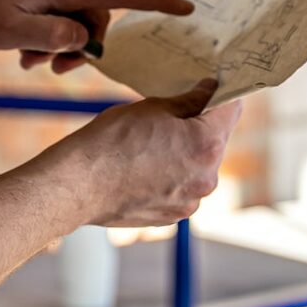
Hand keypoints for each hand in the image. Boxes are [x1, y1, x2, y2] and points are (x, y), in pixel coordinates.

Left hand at [0, 0, 192, 72]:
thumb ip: (52, 38)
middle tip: (45, 72)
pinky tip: (17, 35)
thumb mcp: (7, 36)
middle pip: (92, 13)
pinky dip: (44, 20)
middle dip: (77, 45)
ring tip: (23, 60)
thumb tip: (85, 39)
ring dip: (56, 36)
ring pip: (71, 8)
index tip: (187, 8)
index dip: (157, 1)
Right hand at [41, 79, 241, 227]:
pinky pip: (182, 188)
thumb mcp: (153, 107)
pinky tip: (145, 169)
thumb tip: (210, 90)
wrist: (75, 186)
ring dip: (186, 154)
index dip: (222, 94)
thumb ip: (190, 100)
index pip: (231, 109)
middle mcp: (207, 177)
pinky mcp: (174, 216)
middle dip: (200, 126)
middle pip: (216, 140)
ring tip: (151, 147)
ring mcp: (191, 201)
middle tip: (171, 118)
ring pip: (199, 166)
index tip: (211, 89)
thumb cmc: (110, 142)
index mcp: (207, 144)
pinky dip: (172, 177)